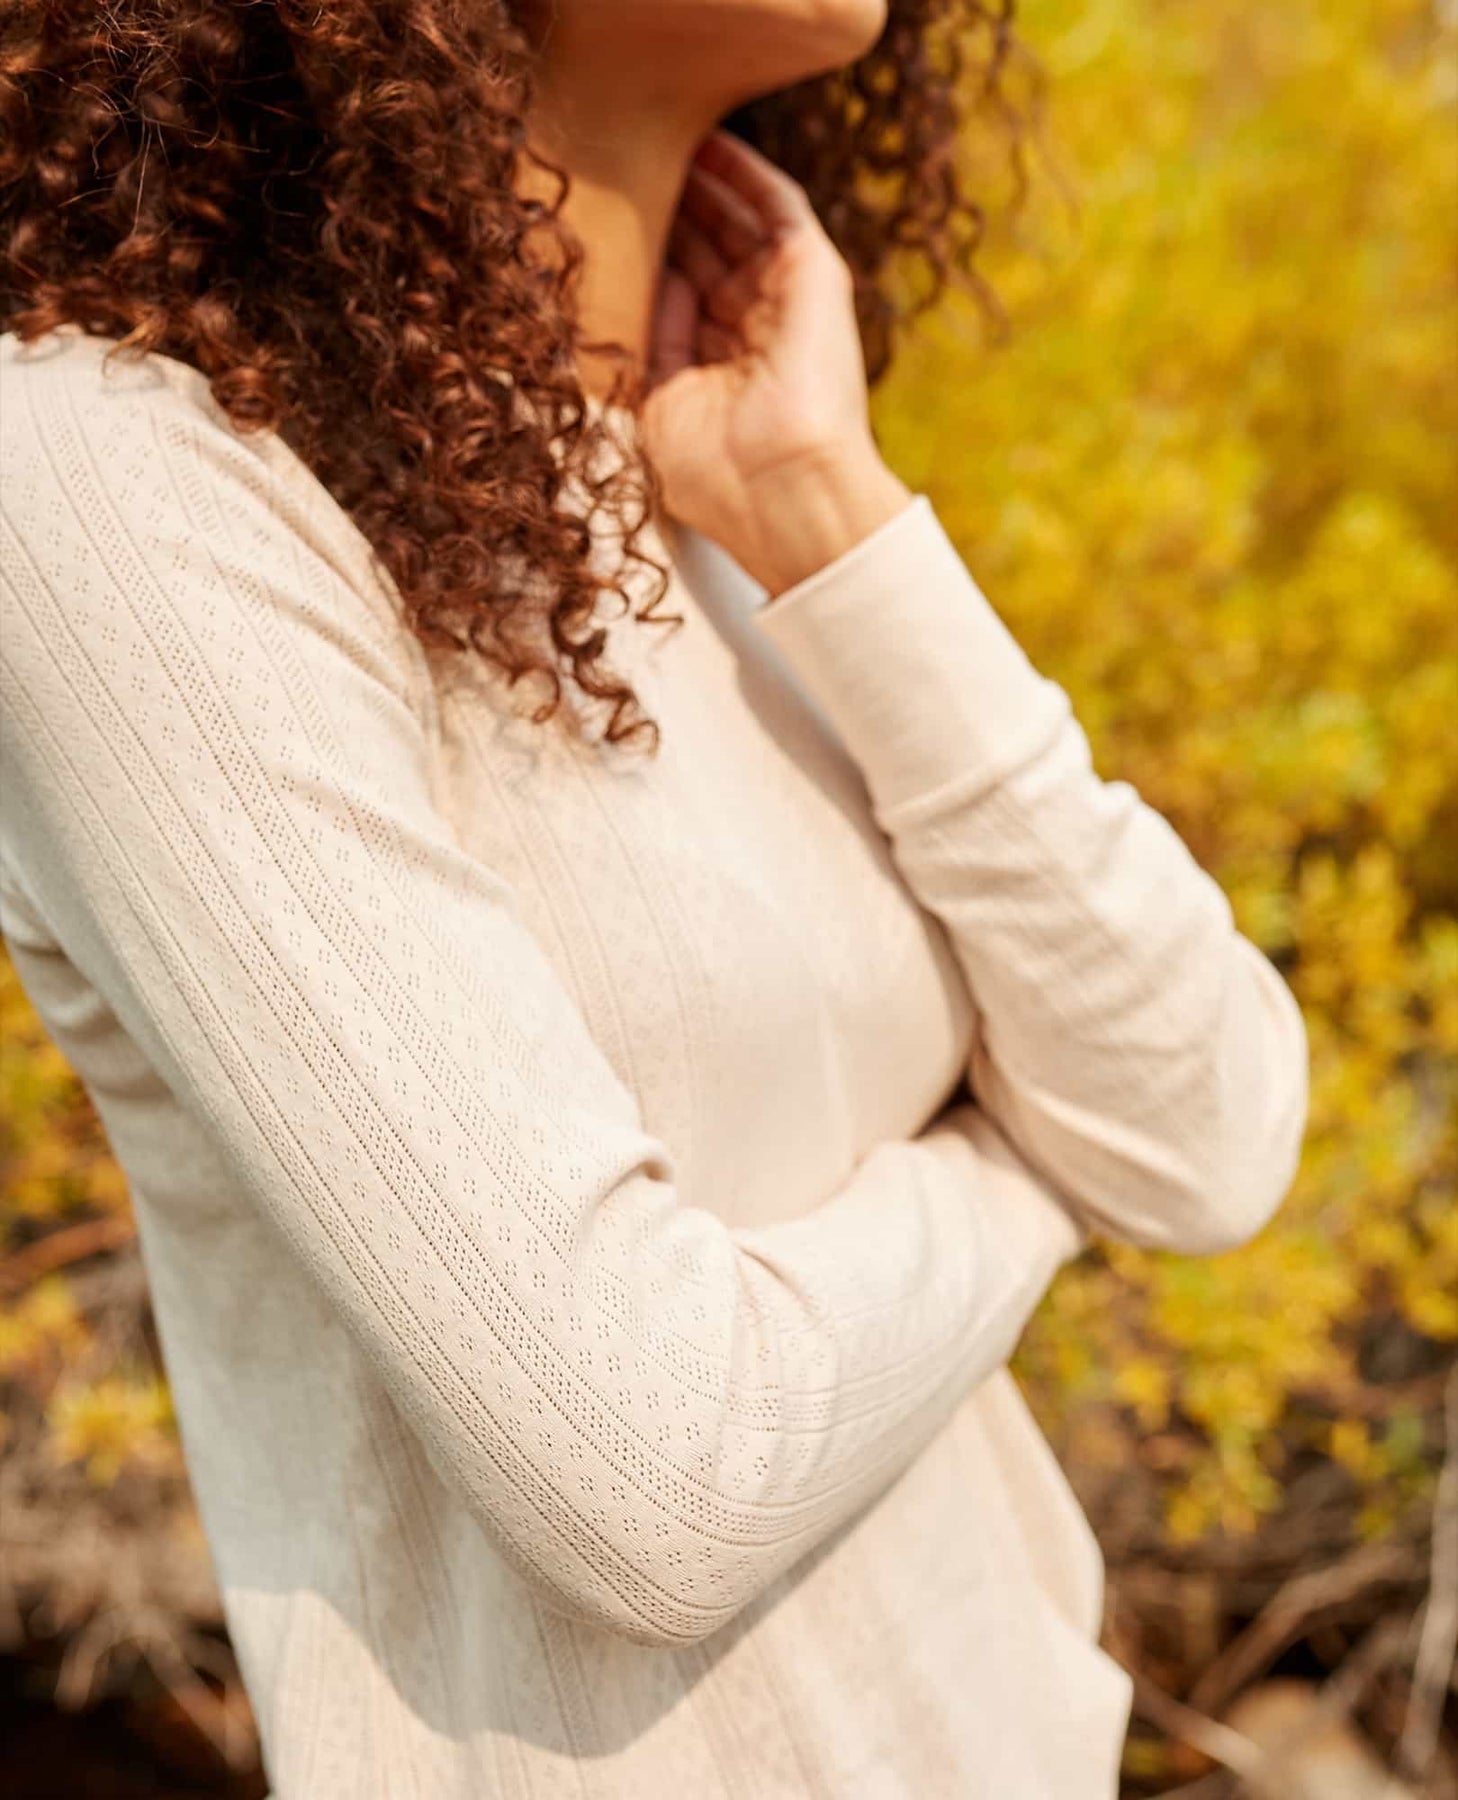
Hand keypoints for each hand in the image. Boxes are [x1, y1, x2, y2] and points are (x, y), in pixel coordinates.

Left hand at [643, 127, 911, 598]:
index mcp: (717, 375)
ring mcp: (786, 303)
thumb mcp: (654, 413)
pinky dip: (746, 173)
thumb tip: (612, 299)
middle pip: (707, 253)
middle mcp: (754, 335)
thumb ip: (638, 353)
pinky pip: (779, 205)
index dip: (643, 258)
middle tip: (618, 162)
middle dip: (668, 209)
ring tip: (655, 136)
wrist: (782, 490)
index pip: (679, 298)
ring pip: (739, 223)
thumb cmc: (715, 477)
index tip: (596, 222)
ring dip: (703, 182)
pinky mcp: (815, 274)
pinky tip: (710, 142)